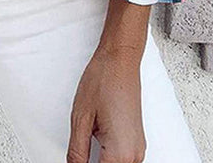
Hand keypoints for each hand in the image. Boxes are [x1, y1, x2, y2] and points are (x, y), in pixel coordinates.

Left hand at [66, 45, 146, 162]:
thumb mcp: (80, 119)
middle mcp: (134, 155)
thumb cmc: (103, 80)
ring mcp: (138, 148)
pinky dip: (110, 160)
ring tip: (86, 149)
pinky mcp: (137, 141)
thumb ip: (77, 152)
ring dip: (102, 162)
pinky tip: (96, 151)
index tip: (74, 161)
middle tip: (78, 154)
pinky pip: (124, 161)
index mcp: (119, 153)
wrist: (120, 60)